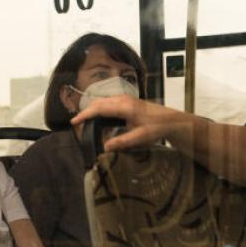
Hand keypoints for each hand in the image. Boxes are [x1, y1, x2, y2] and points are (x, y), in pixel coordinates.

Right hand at [71, 95, 189, 151]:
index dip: (85, 115)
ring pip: (103, 101)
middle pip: (98, 103)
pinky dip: (100, 109)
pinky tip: (98, 118)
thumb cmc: (156, 128)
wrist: (171, 120)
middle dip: (86, 113)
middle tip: (77, 125)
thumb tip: (104, 148)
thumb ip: (122, 142)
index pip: (99, 108)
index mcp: (124, 107)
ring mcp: (125, 99)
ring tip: (85, 122)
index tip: (74, 122)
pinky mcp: (127, 101)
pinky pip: (108, 102)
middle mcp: (122, 99)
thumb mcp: (140, 138)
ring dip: (92, 110)